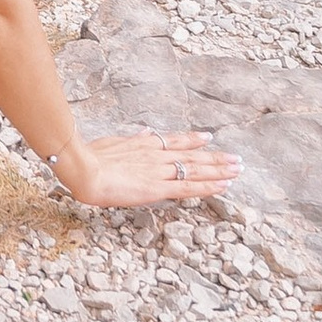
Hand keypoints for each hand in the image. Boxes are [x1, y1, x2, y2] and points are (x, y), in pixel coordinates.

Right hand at [50, 128, 239, 210]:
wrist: (84, 168)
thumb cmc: (88, 158)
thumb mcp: (110, 143)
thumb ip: (129, 141)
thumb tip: (142, 132)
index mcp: (143, 144)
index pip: (174, 141)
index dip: (193, 140)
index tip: (208, 137)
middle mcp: (156, 155)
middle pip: (192, 155)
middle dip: (215, 157)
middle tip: (235, 158)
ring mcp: (159, 171)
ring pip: (196, 169)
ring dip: (219, 169)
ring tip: (237, 169)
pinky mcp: (158, 188)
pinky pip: (189, 187)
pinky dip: (209, 186)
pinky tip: (223, 185)